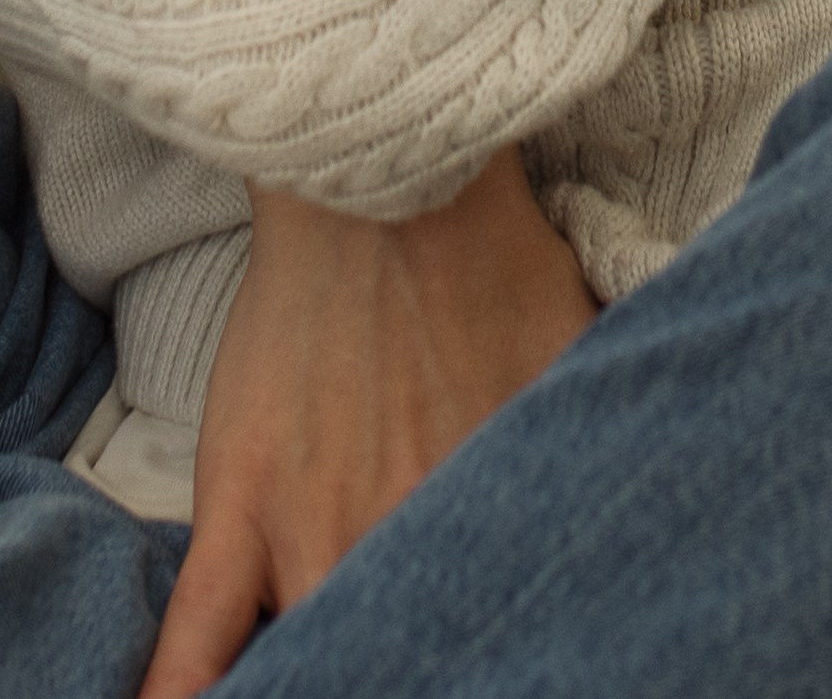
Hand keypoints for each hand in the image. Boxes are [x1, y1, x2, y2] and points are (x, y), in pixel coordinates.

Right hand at [143, 151, 596, 695]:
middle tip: (410, 665)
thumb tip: (648, 509)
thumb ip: (595, 448)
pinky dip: (183, 697)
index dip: (485, 661)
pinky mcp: (238, 502)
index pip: (492, 646)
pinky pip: (191, 638)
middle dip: (404, 670)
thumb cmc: (493, 260)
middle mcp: (402, 549)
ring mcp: (311, 534)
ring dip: (312, 682)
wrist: (389, 183)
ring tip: (314, 686)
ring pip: (303, 671)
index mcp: (490, 527)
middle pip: (395, 662)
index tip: (488, 661)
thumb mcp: (580, 365)